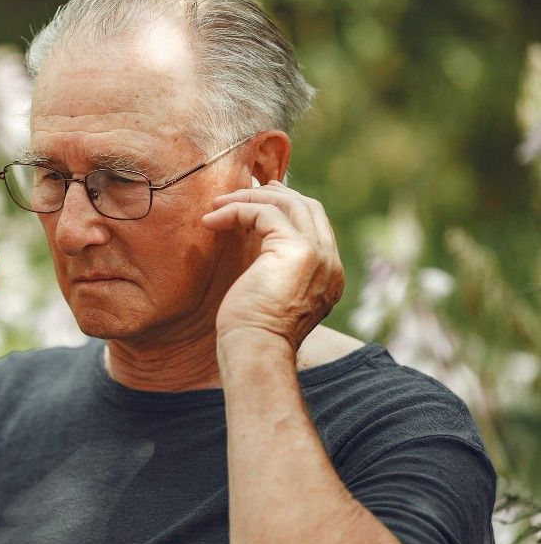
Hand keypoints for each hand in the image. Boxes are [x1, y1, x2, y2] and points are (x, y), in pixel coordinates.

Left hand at [201, 181, 343, 349]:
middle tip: (240, 191)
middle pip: (307, 207)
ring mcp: (319, 255)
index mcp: (330, 276)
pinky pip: (265, 213)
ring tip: (216, 206)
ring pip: (288, 203)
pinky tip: (211, 221)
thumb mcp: (270, 296)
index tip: (258, 199)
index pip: (315, 225)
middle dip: (272, 194)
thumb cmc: (253, 335)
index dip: (287, 206)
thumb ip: (274, 270)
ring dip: (249, 198)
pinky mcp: (298, 250)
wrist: (256, 352)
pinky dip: (236, 210)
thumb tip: (256, 248)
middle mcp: (331, 263)